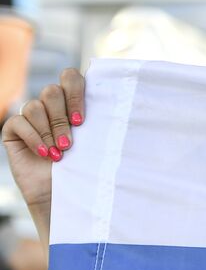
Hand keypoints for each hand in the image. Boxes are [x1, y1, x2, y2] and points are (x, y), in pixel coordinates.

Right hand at [1, 67, 84, 243]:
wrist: (63, 193)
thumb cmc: (85, 166)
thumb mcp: (95, 140)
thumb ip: (100, 118)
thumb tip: (126, 102)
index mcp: (72, 100)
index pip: (70, 76)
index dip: (75, 93)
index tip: (82, 121)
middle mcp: (50, 104)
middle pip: (52, 91)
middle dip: (61, 118)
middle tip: (70, 143)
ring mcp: (31, 116)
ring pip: (35, 106)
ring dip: (49, 131)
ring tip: (59, 153)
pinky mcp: (14, 130)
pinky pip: (18, 121)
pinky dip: (33, 137)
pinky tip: (44, 153)